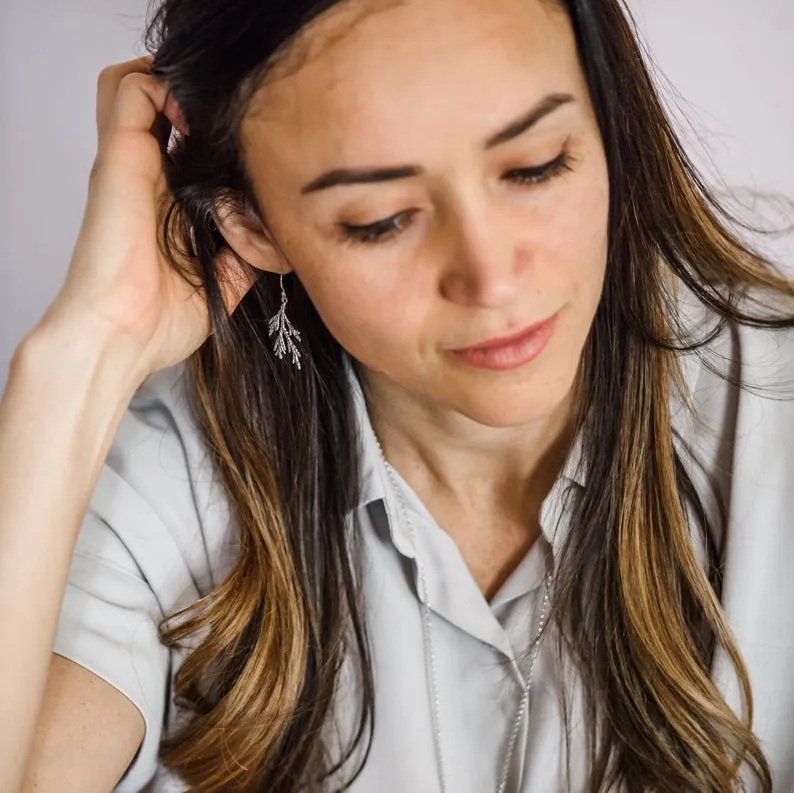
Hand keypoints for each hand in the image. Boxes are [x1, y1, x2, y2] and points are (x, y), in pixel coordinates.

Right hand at [38, 56, 255, 378]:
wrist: (122, 337)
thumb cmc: (159, 322)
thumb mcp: (221, 286)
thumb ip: (244, 260)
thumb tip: (276, 250)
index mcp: (168, 202)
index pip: (184, 143)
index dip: (214, 134)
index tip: (253, 147)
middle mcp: (149, 176)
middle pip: (158, 104)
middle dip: (196, 100)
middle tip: (233, 122)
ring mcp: (132, 162)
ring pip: (137, 83)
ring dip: (174, 84)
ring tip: (210, 115)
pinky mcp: (119, 157)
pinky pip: (130, 89)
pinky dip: (162, 86)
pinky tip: (195, 120)